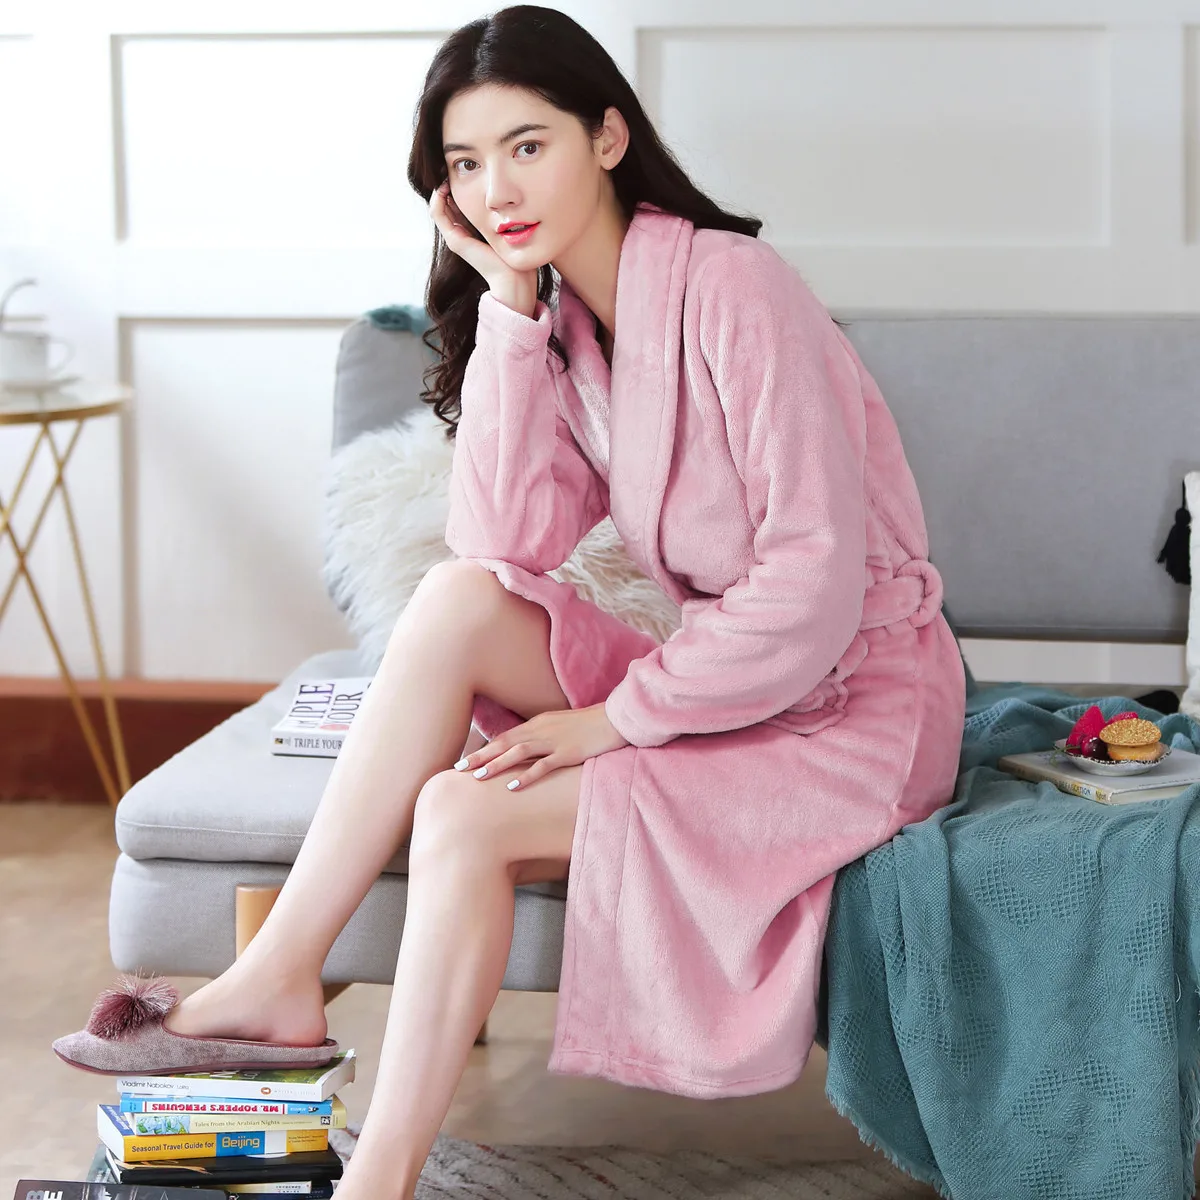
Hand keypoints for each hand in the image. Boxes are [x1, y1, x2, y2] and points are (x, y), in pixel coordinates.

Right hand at [429, 180, 538, 316]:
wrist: (515, 277)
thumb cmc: (518, 251)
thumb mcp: (510, 222)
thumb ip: (503, 209)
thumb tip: (505, 188)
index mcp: (473, 228)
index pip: (458, 201)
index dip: (458, 183)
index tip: (464, 167)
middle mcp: (462, 233)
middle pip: (447, 202)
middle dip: (448, 183)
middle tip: (450, 165)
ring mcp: (456, 238)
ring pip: (439, 206)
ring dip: (440, 188)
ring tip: (445, 172)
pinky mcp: (455, 241)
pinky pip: (438, 215)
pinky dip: (437, 199)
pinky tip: (443, 186)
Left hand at [455, 703, 629, 789]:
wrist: (616, 718)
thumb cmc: (589, 724)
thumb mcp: (560, 726)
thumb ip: (542, 736)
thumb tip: (525, 751)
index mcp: (538, 723)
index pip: (504, 737)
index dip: (483, 749)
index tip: (464, 761)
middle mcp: (541, 729)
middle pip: (504, 743)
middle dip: (481, 756)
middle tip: (459, 769)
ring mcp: (554, 741)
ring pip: (518, 752)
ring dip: (497, 764)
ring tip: (478, 777)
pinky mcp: (569, 752)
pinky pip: (544, 765)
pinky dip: (526, 776)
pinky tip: (513, 786)